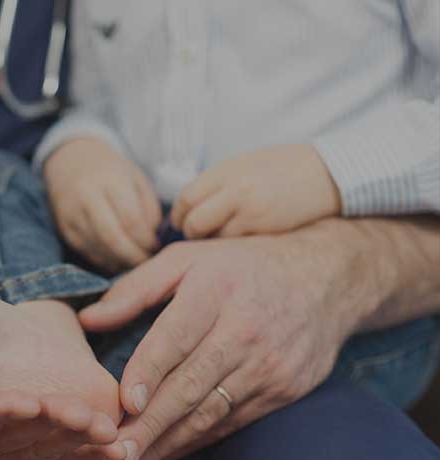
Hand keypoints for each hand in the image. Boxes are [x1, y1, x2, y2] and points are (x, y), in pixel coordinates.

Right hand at [0, 335, 127, 459]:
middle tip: (70, 410)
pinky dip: (86, 450)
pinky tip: (118, 445)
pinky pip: (57, 453)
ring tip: (102, 428)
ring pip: (36, 447)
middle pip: (4, 437)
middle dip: (38, 427)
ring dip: (70, 439)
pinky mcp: (23, 449)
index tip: (21, 403)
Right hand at [44, 138, 161, 272]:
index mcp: (110, 181)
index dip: (146, 239)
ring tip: (135, 262)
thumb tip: (154, 238)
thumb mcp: (135, 177)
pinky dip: (105, 261)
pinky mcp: (65, 228)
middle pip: (112, 238)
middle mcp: (87, 198)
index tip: (156, 246)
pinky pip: (87, 252)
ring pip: (99, 248)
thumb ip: (149, 206)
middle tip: (147, 261)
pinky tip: (118, 260)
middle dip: (133, 256)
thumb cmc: (109, 170)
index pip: (131, 219)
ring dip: (120, 261)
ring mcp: (72, 215)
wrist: (69, 160)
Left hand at [77, 237, 355, 459]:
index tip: (126, 403)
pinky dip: (195, 441)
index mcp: (215, 291)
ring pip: (210, 413)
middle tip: (113, 453)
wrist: (326, 278)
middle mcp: (245, 331)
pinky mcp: (284, 389)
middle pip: (191, 386)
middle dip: (150, 426)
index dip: (150, 371)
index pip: (177, 337)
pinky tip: (164, 454)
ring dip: (167, 444)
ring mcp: (269, 365)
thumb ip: (134, 289)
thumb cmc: (238, 266)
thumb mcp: (185, 259)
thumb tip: (87, 319)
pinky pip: (232, 422)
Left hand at [170, 144, 341, 238]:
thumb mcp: (245, 164)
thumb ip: (218, 184)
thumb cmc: (285, 168)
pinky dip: (233, 247)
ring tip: (221, 238)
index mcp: (227, 170)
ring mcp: (251, 211)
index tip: (181, 221)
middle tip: (195, 236)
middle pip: (194, 221)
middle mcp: (235, 190)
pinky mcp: (266, 229)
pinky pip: (236, 245)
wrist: (329, 173)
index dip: (178, 214)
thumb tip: (190, 207)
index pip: (186, 198)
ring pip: (214, 238)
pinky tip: (241, 242)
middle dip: (190, 232)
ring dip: (212, 242)